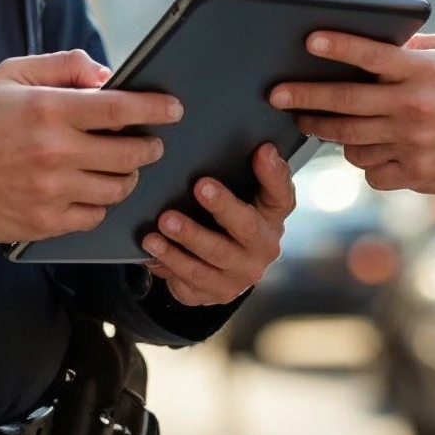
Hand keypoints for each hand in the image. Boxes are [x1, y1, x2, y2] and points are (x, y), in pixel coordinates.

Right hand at [0, 50, 181, 242]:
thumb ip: (62, 66)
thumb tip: (105, 75)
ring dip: (127, 176)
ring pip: (117, 188)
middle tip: (150, 142)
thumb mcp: (11, 74)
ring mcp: (51, 191)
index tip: (173, 109)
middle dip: (149, 146)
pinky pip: (94, 216)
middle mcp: (55, 152)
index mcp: (49, 110)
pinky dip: (100, 203)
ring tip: (120, 166)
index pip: (120, 108)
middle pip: (130, 153)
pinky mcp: (45, 222)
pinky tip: (91, 190)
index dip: (154, 108)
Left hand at [141, 142, 294, 306]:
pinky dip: (169, 261)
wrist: (223, 271)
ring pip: (213, 257)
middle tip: (200, 186)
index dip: (273, 173)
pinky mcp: (216, 292)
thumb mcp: (240, 197)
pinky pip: (190, 278)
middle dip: (223, 206)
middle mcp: (263, 247)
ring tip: (164, 221)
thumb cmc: (229, 222)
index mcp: (272, 217)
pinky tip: (152, 247)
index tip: (262, 150)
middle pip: (246, 227)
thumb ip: (239, 172)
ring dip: (188, 237)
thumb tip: (229, 142)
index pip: (281, 194)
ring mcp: (240, 274)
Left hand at [270, 32, 434, 195]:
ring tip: (315, 121)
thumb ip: (418, 47)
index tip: (309, 38)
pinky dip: (364, 160)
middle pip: (346, 103)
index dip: (339, 46)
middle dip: (305, 98)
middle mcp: (415, 109)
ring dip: (329, 131)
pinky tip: (363, 148)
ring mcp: (414, 145)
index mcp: (425, 73)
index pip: (373, 56)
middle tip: (277, 94)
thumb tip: (378, 43)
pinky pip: (371, 170)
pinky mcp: (417, 174)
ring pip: (350, 141)